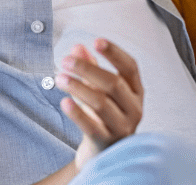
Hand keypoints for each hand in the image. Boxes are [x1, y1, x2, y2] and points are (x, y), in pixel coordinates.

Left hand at [55, 39, 143, 169]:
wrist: (105, 154)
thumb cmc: (104, 117)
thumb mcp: (100, 90)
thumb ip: (91, 68)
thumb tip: (78, 47)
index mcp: (136, 91)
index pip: (130, 67)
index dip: (114, 53)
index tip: (96, 41)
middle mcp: (134, 108)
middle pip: (113, 83)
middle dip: (87, 69)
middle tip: (66, 61)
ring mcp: (122, 127)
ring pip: (101, 103)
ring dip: (78, 87)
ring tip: (59, 78)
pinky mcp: (107, 143)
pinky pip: (91, 127)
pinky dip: (77, 113)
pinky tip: (64, 101)